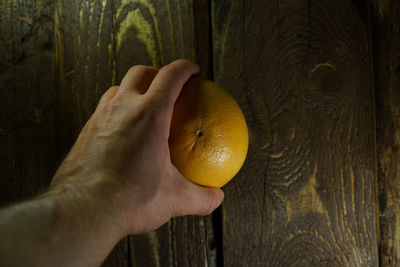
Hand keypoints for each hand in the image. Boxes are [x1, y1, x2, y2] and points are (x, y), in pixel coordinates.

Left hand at [50, 59, 224, 234]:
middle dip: (157, 72)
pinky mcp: (85, 131)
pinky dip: (117, 110)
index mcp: (150, 114)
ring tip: (143, 104)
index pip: (171, 76)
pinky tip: (122, 130)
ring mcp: (100, 117)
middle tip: (168, 85)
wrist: (82, 210)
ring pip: (117, 88)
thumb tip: (216, 197)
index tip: (193, 71)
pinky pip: (103, 109)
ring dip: (133, 89)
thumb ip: (201, 196)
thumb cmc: (130, 199)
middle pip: (140, 72)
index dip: (185, 67)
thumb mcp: (174, 199)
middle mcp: (122, 107)